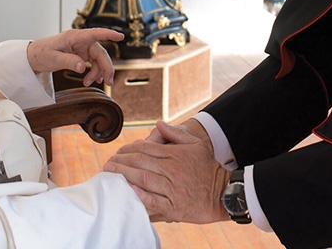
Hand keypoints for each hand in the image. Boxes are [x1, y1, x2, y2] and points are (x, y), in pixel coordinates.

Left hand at [26, 27, 121, 85]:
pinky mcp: (80, 55)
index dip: (109, 34)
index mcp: (74, 37)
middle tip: (108, 82)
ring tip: (90, 83)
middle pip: (100, 52)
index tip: (121, 36)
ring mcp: (81, 48)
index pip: (95, 33)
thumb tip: (83, 67)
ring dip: (98, 72)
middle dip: (106, 67)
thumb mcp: (53, 59)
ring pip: (98, 59)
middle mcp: (80, 41)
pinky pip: (92, 63)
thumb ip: (68, 62)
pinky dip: (93, 72)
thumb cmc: (41, 54)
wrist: (33, 57)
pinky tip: (90, 80)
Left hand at [104, 120, 230, 222]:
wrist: (224, 192)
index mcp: (175, 154)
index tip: (118, 152)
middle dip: (121, 162)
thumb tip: (158, 124)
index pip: (145, 148)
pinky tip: (128, 191)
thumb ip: (176, 133)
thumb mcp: (196, 144)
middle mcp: (172, 169)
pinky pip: (153, 201)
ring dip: (124, 176)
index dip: (128, 149)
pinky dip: (140, 196)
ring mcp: (172, 188)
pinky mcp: (174, 206)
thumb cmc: (208, 167)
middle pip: (140, 162)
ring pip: (143, 179)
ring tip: (110, 175)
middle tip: (107, 164)